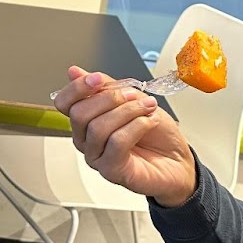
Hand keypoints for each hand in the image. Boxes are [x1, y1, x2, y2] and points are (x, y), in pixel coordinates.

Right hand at [52, 65, 198, 207]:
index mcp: (87, 121)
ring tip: (148, 107)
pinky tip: (150, 122)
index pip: (64, 103)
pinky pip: (116, 143)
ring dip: (128, 111)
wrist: (178, 159)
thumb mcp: (132, 99)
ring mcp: (97, 157)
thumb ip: (105, 87)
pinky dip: (137, 126)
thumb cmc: (156, 134)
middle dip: (109, 98)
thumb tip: (74, 72)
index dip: (77, 88)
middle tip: (133, 95)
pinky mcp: (112, 171)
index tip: (97, 79)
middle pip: (79, 114)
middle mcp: (87, 141)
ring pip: (98, 128)